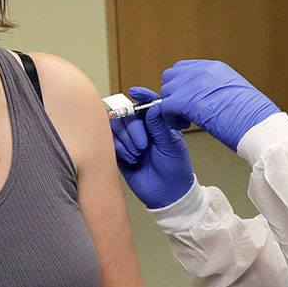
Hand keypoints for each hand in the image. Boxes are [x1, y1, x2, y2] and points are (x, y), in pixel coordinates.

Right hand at [110, 86, 194, 208]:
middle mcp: (143, 128)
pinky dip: (120, 149)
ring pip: (117, 127)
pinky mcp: (120, 152)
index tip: (135, 92)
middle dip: (133, 128)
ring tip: (138, 154)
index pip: (147, 103)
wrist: (167, 194)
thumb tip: (153, 106)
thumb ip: (160, 125)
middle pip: (127, 114)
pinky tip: (131, 159)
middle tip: (143, 145)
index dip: (141, 95)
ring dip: (126, 140)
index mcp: (158, 123)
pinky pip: (111, 143)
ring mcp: (130, 140)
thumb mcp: (171, 145)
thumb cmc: (175, 169)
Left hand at [159, 60, 279, 151]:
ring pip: (166, 91)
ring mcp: (193, 83)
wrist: (259, 125)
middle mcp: (202, 71)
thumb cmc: (254, 116)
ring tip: (185, 121)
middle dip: (173, 94)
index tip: (188, 102)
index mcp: (215, 68)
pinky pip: (166, 107)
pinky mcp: (186, 100)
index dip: (182, 86)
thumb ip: (216, 89)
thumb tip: (206, 97)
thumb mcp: (235, 93)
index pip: (184, 69)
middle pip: (171, 76)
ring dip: (171, 107)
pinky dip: (171, 118)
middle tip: (184, 112)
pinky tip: (183, 126)